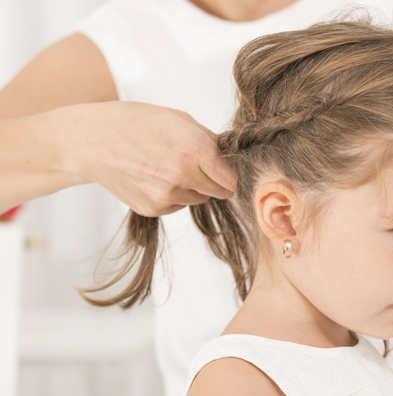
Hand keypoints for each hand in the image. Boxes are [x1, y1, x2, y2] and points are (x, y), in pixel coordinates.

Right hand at [51, 101, 236, 216]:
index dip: (230, 173)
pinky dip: (173, 195)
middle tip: (195, 165)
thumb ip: (209, 139)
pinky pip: (177, 206)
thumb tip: (229, 156)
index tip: (225, 169)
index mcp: (193, 148)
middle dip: (213, 180)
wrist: (90, 142)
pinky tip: (153, 176)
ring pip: (198, 199)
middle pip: (220, 192)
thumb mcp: (178, 118)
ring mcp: (166, 195)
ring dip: (192, 187)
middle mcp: (182, 175)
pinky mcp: (153, 209)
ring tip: (167, 166)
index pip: (231, 178)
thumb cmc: (133, 123)